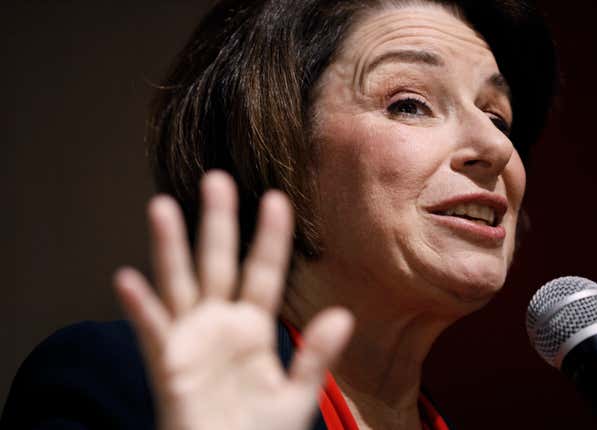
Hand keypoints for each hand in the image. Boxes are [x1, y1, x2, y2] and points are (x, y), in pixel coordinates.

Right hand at [113, 171, 353, 429]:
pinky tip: (127, 279)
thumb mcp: (295, 396)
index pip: (265, 272)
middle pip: (219, 263)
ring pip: (180, 284)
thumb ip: (316, 356)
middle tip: (217, 178)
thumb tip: (343, 314)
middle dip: (218, 223)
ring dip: (171, 247)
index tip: (278, 199)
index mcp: (254, 327)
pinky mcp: (167, 365)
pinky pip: (152, 332)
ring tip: (163, 206)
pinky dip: (140, 309)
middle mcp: (220, 323)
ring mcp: (191, 339)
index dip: (271, 238)